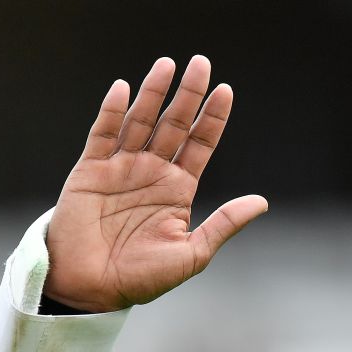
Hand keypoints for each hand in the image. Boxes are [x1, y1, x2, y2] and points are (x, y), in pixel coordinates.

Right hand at [44, 56, 267, 311]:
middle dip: (188, 95)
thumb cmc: (142, 278)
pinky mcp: (90, 171)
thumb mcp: (193, 253)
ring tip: (168, 64)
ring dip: (153, 93)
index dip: (213, 117)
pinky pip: (103, 134)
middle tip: (202, 63)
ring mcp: (120, 168)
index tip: (226, 90)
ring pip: (141, 121)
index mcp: (178, 189)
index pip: (200, 144)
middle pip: (174, 124)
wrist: (91, 289)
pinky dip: (113, 112)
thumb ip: (224, 224)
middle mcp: (151, 172)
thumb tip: (261, 202)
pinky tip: (124, 89)